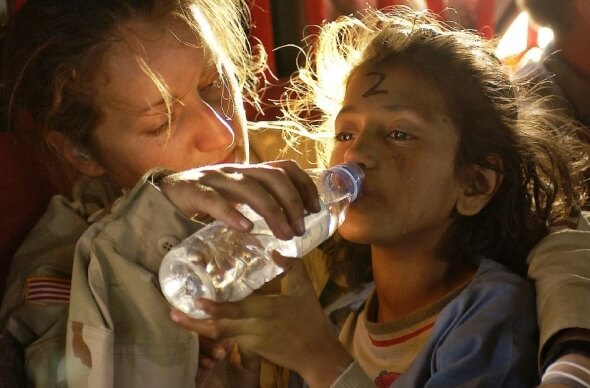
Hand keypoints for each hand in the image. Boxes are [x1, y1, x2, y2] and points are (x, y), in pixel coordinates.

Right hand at [159, 160, 319, 239]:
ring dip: (271, 211)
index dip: (304, 185)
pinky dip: (231, 213)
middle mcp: (235, 171)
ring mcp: (213, 179)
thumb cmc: (205, 203)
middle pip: (272, 177)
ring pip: (248, 187)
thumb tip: (290, 228)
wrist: (161, 196)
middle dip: (292, 202)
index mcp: (248, 172)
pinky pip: (213, 199)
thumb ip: (257, 207)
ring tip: (282, 234)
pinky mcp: (191, 191)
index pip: (284, 168)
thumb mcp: (236, 201)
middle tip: (298, 230)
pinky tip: (245, 228)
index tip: (314, 209)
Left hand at [171, 259, 352, 387]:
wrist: (315, 354)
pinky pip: (227, 339)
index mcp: (265, 311)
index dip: (215, 308)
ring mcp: (249, 341)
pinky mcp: (250, 348)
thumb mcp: (304, 289)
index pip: (236, 311)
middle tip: (173, 313)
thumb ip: (292, 267)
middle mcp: (253, 328)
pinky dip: (212, 332)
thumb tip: (274, 250)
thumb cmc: (309, 319)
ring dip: (198, 328)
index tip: (196, 301)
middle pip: (218, 328)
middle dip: (195, 323)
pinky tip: (200, 322)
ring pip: (219, 336)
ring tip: (177, 318)